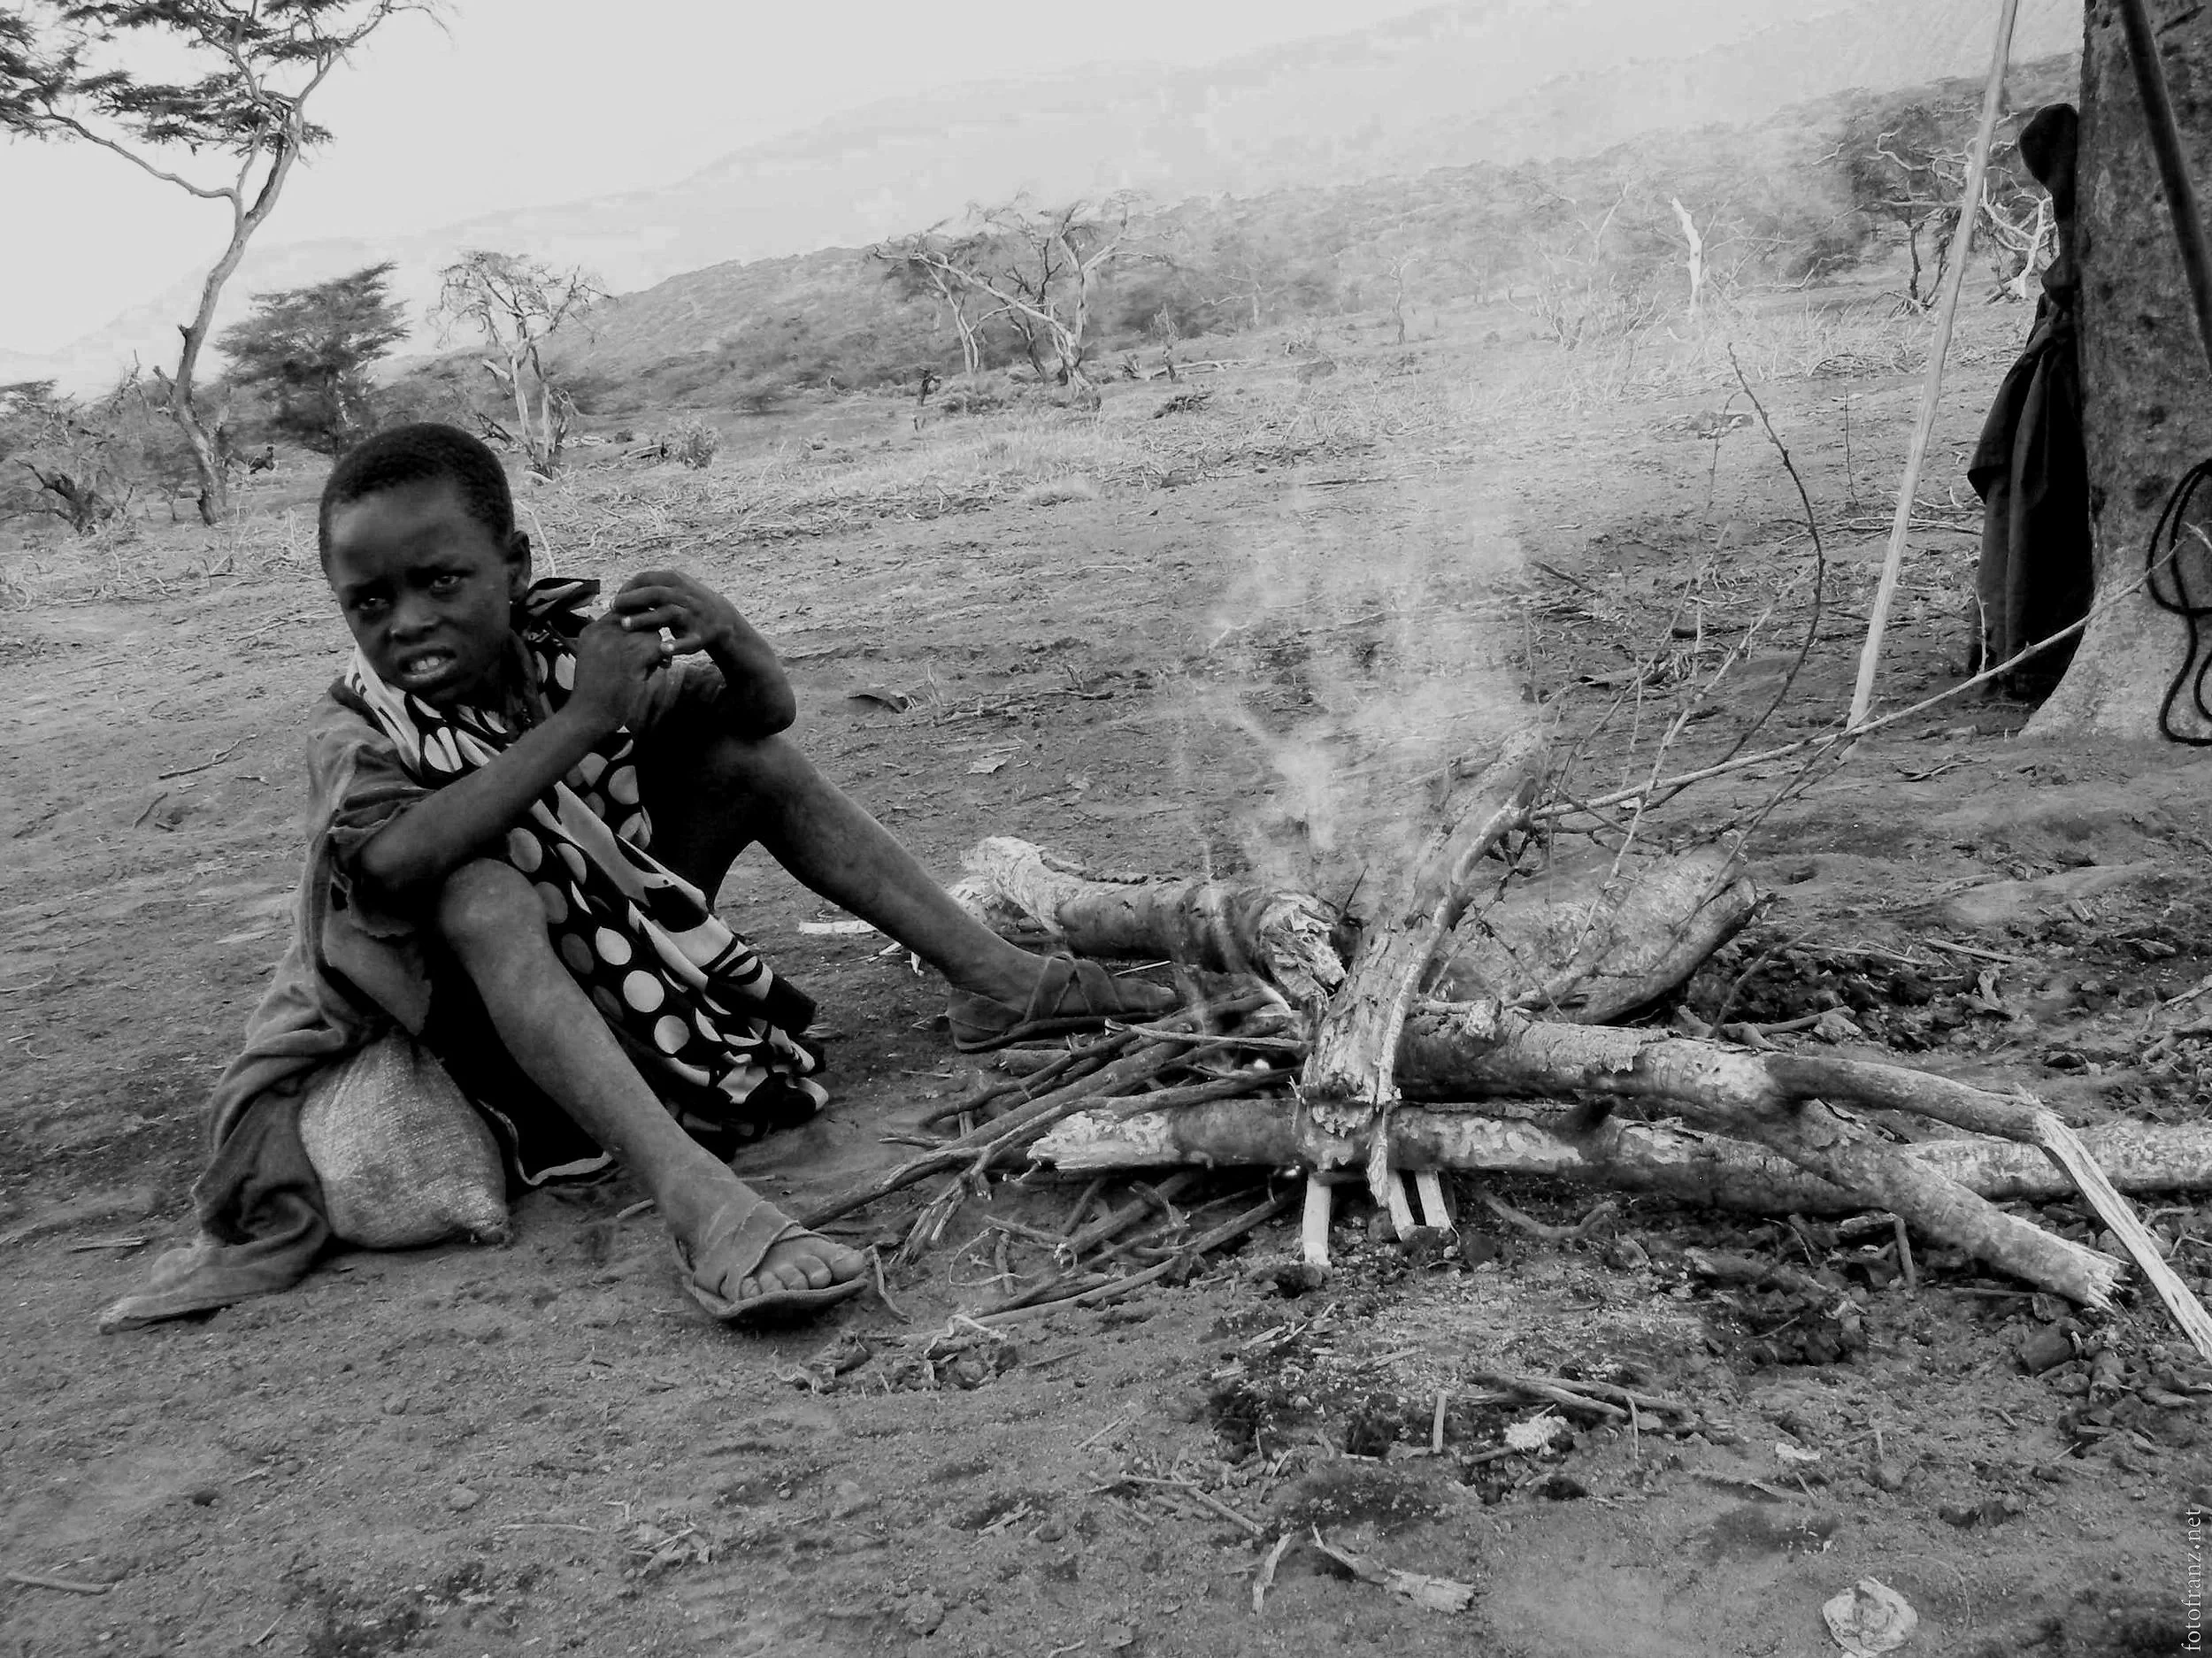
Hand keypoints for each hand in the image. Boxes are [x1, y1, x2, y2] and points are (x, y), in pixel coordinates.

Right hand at [566, 612, 665, 735]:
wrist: (587, 715)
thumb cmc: (596, 691)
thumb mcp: (597, 656)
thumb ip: (613, 640)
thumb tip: (641, 628)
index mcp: (592, 630)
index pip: (623, 610)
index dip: (639, 623)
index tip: (641, 641)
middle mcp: (602, 632)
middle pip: (640, 619)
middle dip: (649, 637)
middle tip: (648, 657)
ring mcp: (615, 644)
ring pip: (651, 632)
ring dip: (655, 650)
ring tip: (649, 666)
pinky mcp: (630, 658)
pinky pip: (657, 648)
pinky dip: (660, 659)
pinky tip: (655, 670)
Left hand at [609, 569, 742, 655]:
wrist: (722, 619)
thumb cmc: (687, 603)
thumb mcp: (674, 587)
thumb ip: (650, 588)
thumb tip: (618, 595)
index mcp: (676, 581)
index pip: (647, 579)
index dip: (627, 588)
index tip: (615, 600)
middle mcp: (686, 596)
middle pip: (655, 594)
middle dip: (632, 599)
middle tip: (612, 608)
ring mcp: (694, 615)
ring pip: (668, 614)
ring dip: (646, 619)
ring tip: (625, 625)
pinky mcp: (701, 636)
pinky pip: (688, 641)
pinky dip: (677, 646)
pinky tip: (663, 650)